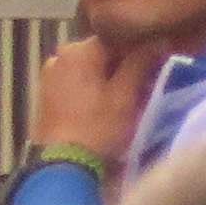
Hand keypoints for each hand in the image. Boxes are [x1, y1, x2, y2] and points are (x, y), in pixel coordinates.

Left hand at [27, 34, 162, 167]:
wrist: (62, 167)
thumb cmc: (98, 128)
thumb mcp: (125, 94)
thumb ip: (140, 62)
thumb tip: (159, 39)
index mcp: (79, 50)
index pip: (118, 37)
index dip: (142, 49)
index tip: (159, 63)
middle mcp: (60, 57)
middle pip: (102, 53)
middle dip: (125, 65)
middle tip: (148, 82)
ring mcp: (50, 76)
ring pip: (90, 69)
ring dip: (110, 78)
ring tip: (131, 95)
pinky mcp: (46, 96)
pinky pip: (77, 83)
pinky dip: (94, 89)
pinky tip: (108, 104)